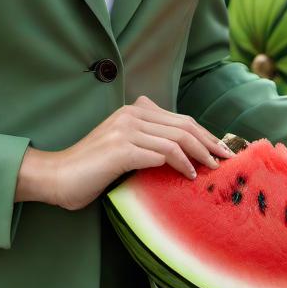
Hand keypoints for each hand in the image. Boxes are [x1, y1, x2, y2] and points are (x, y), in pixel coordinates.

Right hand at [20, 96, 236, 211]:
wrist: (58, 176)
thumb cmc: (91, 168)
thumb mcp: (121, 147)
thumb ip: (146, 140)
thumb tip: (179, 150)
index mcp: (132, 111)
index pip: (179, 118)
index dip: (204, 133)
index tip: (222, 149)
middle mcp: (131, 114)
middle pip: (183, 125)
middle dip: (210, 141)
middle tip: (228, 158)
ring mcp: (126, 130)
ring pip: (177, 137)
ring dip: (200, 154)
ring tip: (213, 169)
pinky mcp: (122, 149)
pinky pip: (162, 153)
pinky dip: (181, 163)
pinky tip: (189, 175)